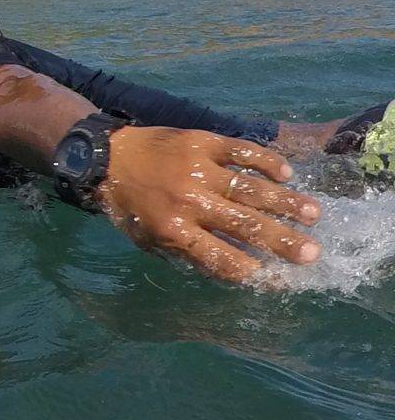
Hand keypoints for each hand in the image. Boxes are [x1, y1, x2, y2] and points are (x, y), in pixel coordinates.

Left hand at [94, 127, 321, 283]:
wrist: (105, 157)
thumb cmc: (129, 205)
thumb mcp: (149, 239)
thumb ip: (189, 254)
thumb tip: (237, 270)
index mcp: (173, 230)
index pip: (224, 258)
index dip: (256, 273)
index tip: (281, 278)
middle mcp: (189, 201)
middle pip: (246, 225)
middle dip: (284, 241)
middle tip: (314, 253)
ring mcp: (197, 168)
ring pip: (251, 188)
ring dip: (286, 202)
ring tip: (314, 214)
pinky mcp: (200, 140)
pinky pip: (241, 151)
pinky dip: (266, 161)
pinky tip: (287, 174)